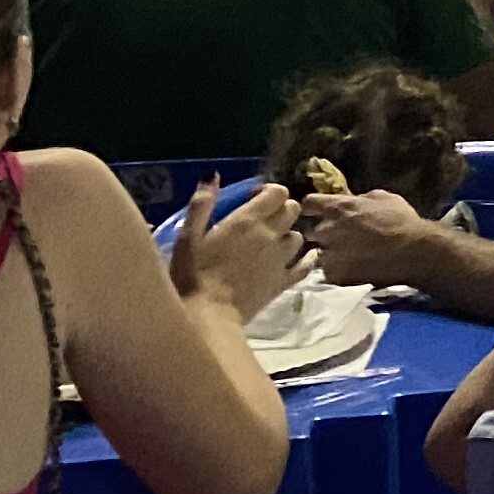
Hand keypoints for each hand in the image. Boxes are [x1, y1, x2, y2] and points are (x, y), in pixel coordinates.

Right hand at [177, 179, 304, 321]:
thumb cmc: (192, 276)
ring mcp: (281, 259)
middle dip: (279, 209)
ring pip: (298, 235)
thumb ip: (201, 205)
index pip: (277, 192)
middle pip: (292, 209)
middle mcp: (271, 235)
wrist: (207, 317)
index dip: (267, 192)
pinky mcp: (283, 282)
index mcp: (248, 221)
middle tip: (260, 221)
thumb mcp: (188, 238)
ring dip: (287, 234)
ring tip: (269, 243)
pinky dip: (305, 259)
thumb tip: (213, 176)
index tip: (250, 201)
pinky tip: (298, 260)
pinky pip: (305, 265)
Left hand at [300, 186, 424, 288]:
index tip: (318, 212)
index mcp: (338, 207)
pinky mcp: (333, 274)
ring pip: (320, 253)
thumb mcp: (383, 198)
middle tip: (341, 237)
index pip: (309, 203)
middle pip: (311, 231)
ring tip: (349, 256)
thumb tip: (352, 201)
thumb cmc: (400, 220)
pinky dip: (338, 269)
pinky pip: (329, 271)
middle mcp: (327, 229)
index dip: (313, 208)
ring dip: (330, 253)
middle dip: (324, 233)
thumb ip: (360, 199)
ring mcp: (328, 254)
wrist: (412, 252)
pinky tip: (354, 268)